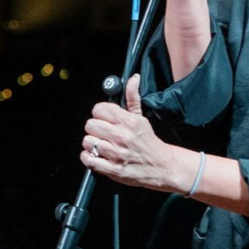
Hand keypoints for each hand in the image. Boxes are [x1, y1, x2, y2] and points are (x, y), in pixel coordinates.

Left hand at [81, 75, 182, 190]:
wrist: (161, 166)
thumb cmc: (149, 142)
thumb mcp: (141, 118)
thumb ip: (133, 97)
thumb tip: (133, 78)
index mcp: (128, 121)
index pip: (99, 109)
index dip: (100, 113)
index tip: (104, 118)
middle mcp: (122, 136)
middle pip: (90, 125)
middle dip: (95, 128)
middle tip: (103, 132)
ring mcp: (116, 154)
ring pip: (87, 142)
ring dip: (92, 144)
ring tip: (102, 145)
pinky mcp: (112, 169)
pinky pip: (88, 159)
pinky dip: (89, 157)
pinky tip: (98, 155)